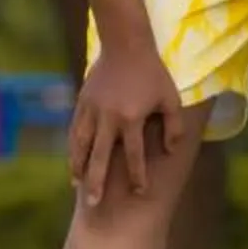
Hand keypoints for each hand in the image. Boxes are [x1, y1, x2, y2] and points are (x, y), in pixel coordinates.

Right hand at [69, 45, 186, 206]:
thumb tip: (171, 151)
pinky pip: (75, 130)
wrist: (125, 44)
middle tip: (94, 204)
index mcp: (131, 118)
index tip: (139, 192)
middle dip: (97, 182)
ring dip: (79, 167)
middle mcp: (109, 118)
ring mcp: (92, 111)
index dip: (138, 175)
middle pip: (100, 157)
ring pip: (81, 145)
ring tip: (77, 186)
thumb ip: (174, 126)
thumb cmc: (152, 72)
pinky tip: (73, 161)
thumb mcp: (170, 97)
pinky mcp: (82, 103)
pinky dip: (73, 148)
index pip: (134, 155)